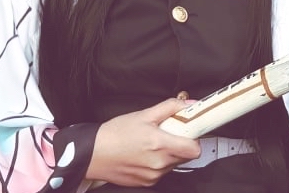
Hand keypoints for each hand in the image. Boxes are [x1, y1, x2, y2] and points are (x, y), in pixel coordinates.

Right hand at [85, 98, 201, 186]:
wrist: (94, 154)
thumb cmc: (115, 134)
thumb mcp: (144, 114)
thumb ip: (169, 107)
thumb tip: (187, 104)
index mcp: (160, 145)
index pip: (194, 149)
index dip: (195, 138)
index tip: (190, 129)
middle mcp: (159, 164)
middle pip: (185, 155)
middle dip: (180, 142)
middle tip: (168, 131)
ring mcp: (153, 176)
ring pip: (173, 163)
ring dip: (169, 152)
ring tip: (152, 141)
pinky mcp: (147, 183)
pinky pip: (161, 171)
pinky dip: (158, 161)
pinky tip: (144, 152)